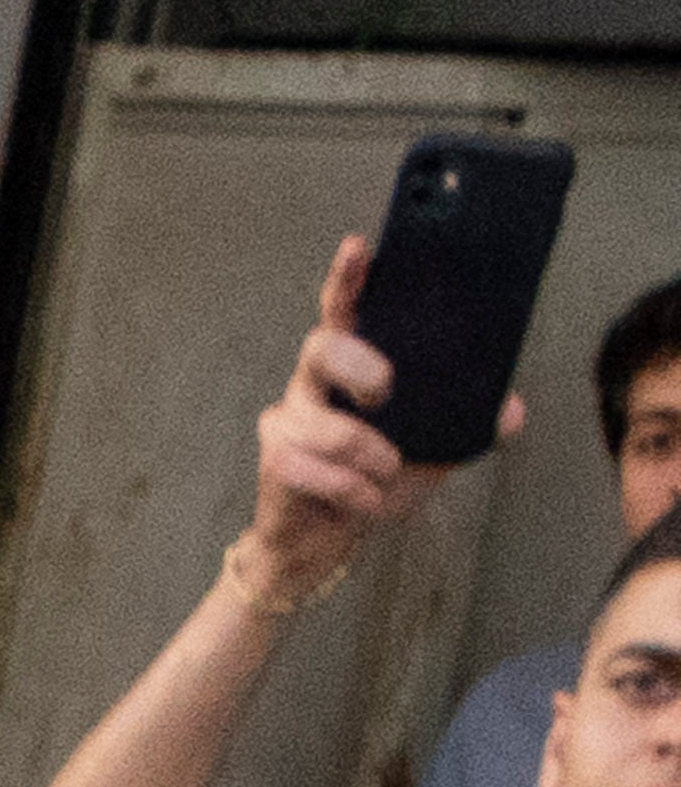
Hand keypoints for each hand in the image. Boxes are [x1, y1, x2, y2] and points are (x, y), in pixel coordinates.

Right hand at [244, 235, 475, 604]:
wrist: (326, 540)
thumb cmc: (372, 481)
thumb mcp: (433, 448)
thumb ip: (468, 423)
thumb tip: (512, 410)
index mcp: (352, 366)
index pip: (344, 310)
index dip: (348, 278)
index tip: (358, 246)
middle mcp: (313, 384)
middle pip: (321, 347)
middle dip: (359, 367)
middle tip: (386, 392)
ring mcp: (288, 421)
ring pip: (323, 425)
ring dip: (366, 456)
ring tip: (383, 476)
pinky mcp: (275, 461)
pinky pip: (315, 469)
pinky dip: (351, 491)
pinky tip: (362, 502)